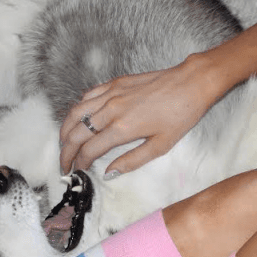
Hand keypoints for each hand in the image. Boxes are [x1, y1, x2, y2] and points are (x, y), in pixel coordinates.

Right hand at [59, 54, 224, 175]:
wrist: (192, 83)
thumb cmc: (180, 115)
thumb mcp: (160, 146)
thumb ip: (131, 161)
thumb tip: (108, 173)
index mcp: (122, 129)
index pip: (88, 150)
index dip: (79, 164)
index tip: (77, 172)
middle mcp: (111, 110)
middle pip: (75, 134)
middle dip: (66, 153)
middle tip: (64, 165)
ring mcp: (111, 94)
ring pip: (75, 114)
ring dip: (65, 131)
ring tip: (64, 144)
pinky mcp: (114, 83)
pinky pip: (87, 97)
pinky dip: (78, 110)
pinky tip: (78, 120)